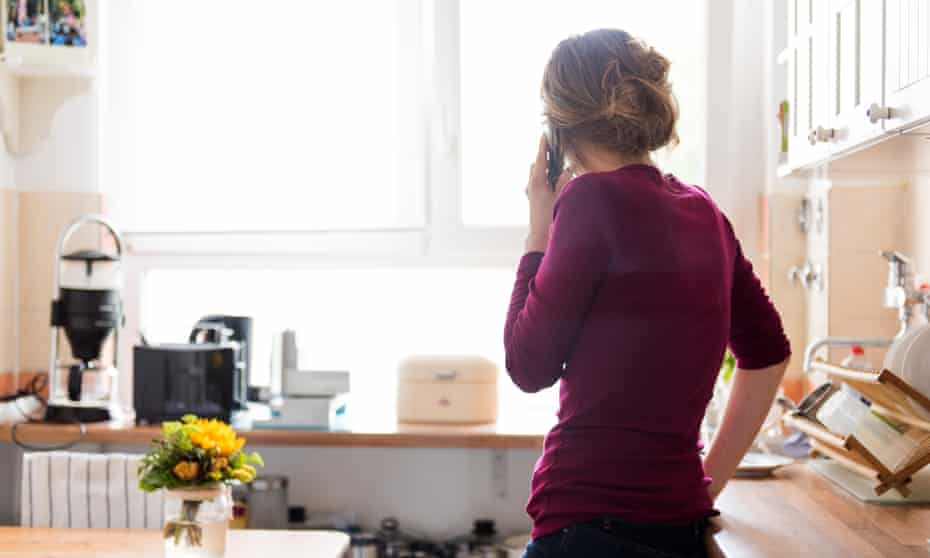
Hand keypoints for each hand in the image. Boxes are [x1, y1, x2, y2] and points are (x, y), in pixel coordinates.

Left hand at [525, 134, 570, 252]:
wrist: (539, 236)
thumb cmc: (550, 217)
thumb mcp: (560, 196)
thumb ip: (564, 180)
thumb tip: (567, 168)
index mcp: (537, 181)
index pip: (540, 158)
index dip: (543, 146)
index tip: (544, 134)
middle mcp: (532, 185)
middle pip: (537, 164)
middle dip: (544, 156)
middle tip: (554, 148)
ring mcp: (531, 192)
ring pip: (536, 173)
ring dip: (544, 167)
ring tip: (555, 164)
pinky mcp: (533, 199)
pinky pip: (537, 182)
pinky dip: (544, 177)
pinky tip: (553, 181)